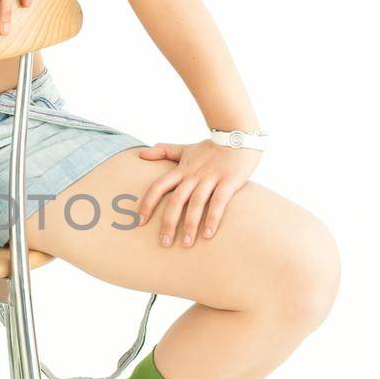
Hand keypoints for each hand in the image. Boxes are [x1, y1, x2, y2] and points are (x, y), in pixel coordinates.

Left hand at [135, 139, 259, 246]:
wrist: (239, 134)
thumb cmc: (211, 147)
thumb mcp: (185, 148)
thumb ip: (164, 152)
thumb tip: (140, 154)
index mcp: (181, 170)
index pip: (159, 186)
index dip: (148, 203)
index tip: (140, 221)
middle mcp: (193, 175)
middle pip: (176, 200)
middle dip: (169, 223)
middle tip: (164, 243)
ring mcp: (211, 178)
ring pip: (196, 203)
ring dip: (190, 225)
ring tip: (187, 244)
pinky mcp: (228, 181)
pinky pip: (219, 201)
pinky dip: (213, 218)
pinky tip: (208, 234)